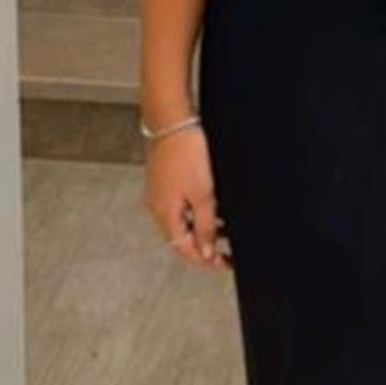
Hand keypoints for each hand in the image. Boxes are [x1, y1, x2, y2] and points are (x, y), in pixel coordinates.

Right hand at [144, 124, 230, 270]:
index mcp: (165, 215)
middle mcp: (158, 207)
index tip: (225, 265)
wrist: (172, 119)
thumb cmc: (186, 152)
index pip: (184, 249)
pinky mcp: (166, 180)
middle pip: (181, 238)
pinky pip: (181, 206)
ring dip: (202, 230)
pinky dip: (197, 213)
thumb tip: (207, 253)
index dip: (205, 260)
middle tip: (226, 254)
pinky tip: (214, 208)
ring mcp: (160, 193)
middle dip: (205, 248)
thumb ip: (205, 225)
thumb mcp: (203, 194)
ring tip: (226, 233)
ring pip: (182, 222)